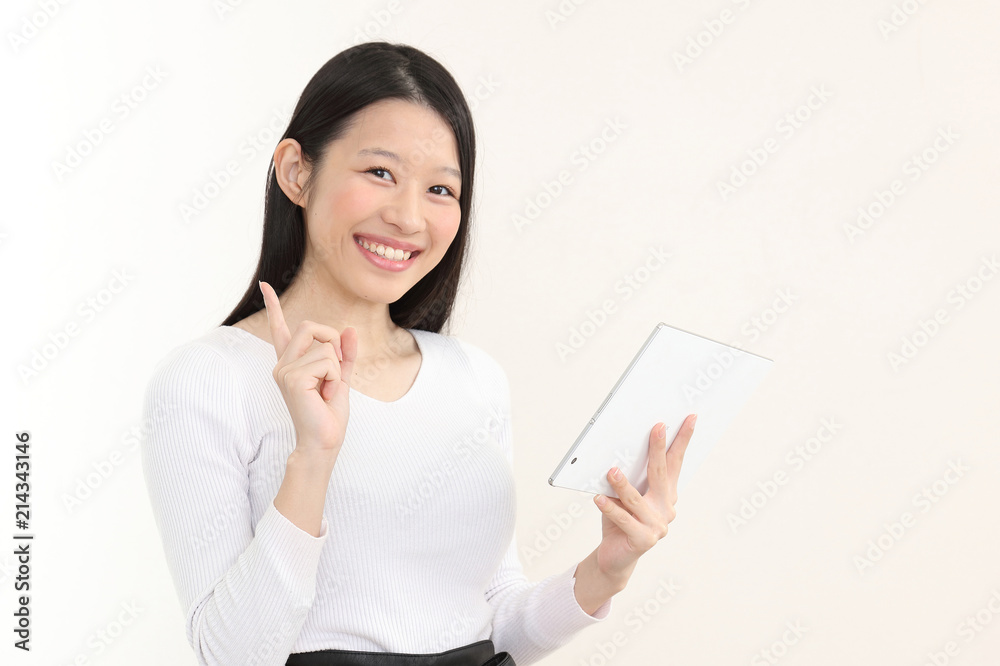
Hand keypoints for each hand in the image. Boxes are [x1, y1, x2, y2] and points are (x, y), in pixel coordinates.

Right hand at [260, 281, 357, 457]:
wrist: (324, 441)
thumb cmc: (329, 415)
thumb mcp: (341, 378)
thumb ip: (345, 354)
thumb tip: (349, 328)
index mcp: (291, 363)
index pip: (281, 328)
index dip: (273, 306)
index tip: (265, 286)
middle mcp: (282, 364)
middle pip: (311, 326)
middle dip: (332, 342)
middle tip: (332, 373)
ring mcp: (284, 370)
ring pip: (324, 346)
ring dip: (336, 368)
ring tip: (326, 391)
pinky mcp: (291, 377)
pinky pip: (327, 361)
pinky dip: (335, 378)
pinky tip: (323, 395)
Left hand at [591, 414, 696, 580]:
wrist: (615, 557)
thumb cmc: (619, 520)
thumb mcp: (625, 496)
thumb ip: (628, 478)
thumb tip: (619, 454)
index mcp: (665, 494)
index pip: (675, 463)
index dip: (682, 440)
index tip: (689, 419)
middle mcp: (666, 508)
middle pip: (661, 474)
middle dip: (659, 448)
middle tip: (658, 427)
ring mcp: (657, 525)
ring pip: (637, 499)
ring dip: (623, 484)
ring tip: (612, 470)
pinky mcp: (643, 540)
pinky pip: (623, 520)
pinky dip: (610, 508)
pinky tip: (599, 499)